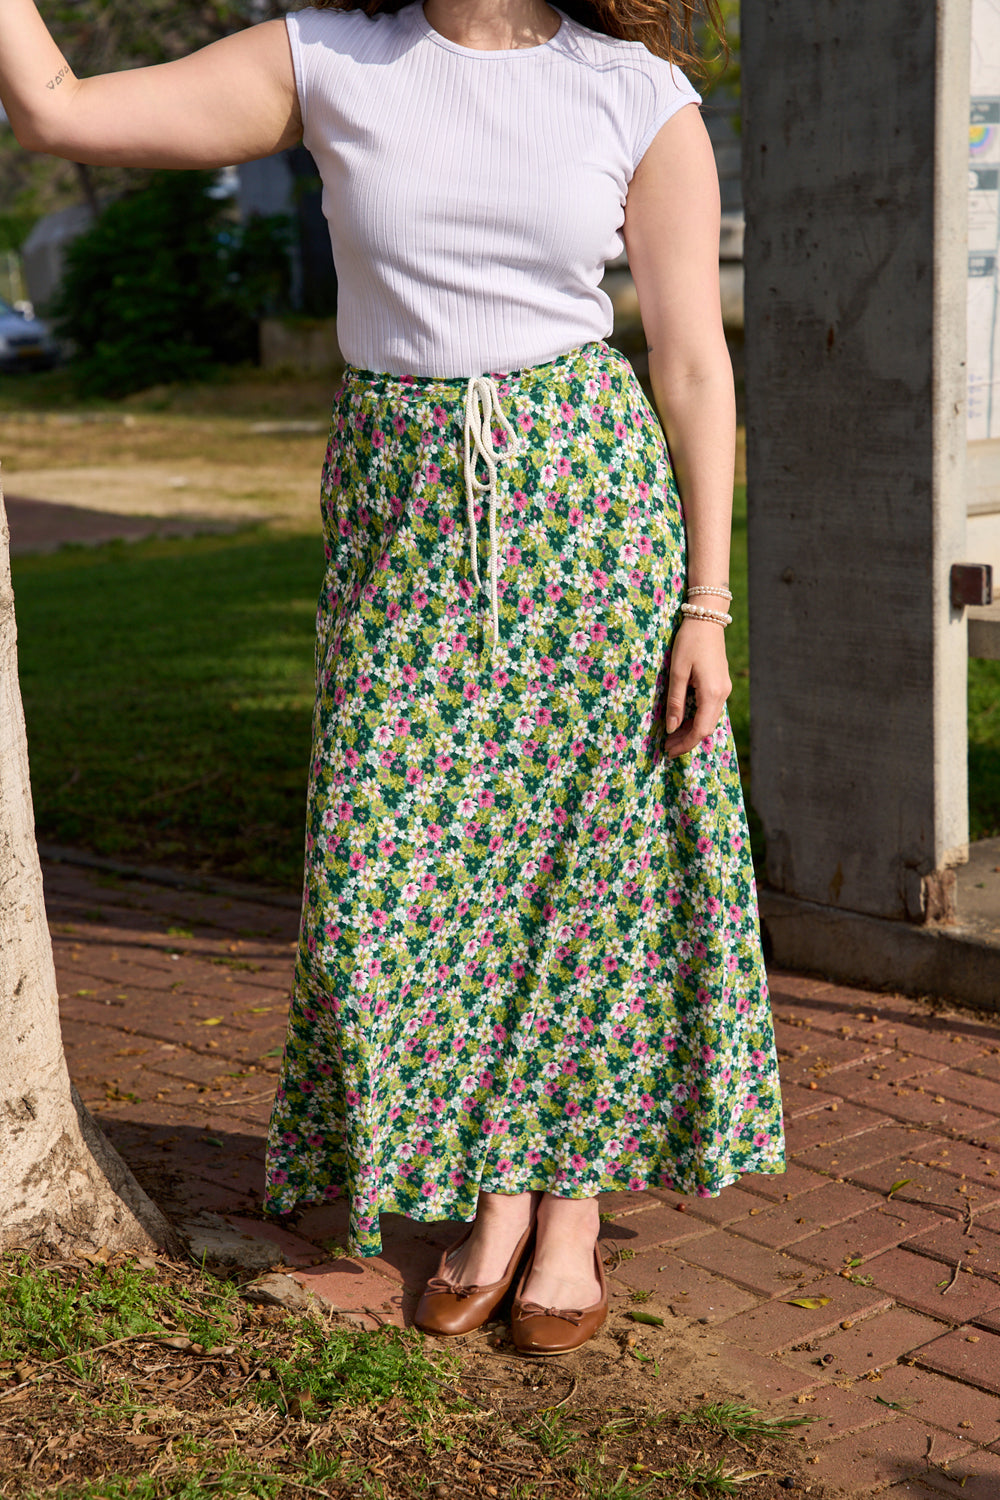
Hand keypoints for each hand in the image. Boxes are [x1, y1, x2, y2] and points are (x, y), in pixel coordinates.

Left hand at [664, 618, 731, 757]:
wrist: (707, 618)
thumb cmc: (689, 642)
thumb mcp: (677, 671)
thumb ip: (675, 701)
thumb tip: (672, 727)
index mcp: (711, 693)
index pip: (700, 730)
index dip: (685, 744)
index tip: (668, 751)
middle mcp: (722, 694)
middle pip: (706, 728)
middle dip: (687, 740)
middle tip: (667, 747)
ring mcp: (724, 689)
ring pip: (709, 719)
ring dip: (692, 730)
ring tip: (672, 736)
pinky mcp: (721, 684)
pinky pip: (710, 709)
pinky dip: (697, 718)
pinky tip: (683, 720)